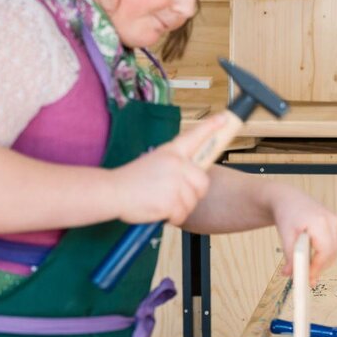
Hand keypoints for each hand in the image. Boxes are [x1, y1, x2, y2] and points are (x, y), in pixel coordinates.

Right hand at [112, 113, 227, 224]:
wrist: (112, 191)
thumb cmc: (131, 181)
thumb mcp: (154, 162)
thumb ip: (174, 165)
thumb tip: (191, 175)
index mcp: (170, 151)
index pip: (195, 135)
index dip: (211, 127)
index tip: (224, 118)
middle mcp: (176, 163)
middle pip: (202, 181)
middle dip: (193, 193)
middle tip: (175, 197)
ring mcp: (174, 182)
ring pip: (192, 200)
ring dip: (179, 208)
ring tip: (161, 202)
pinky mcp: (171, 200)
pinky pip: (182, 213)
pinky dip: (173, 218)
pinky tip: (159, 211)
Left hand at [271, 188, 336, 284]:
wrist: (289, 199)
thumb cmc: (287, 214)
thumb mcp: (285, 236)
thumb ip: (289, 256)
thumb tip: (290, 274)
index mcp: (320, 221)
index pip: (325, 251)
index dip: (318, 267)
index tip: (308, 279)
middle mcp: (332, 220)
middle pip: (332, 253)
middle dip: (320, 268)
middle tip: (308, 279)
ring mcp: (336, 221)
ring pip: (335, 251)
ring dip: (323, 262)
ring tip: (309, 270)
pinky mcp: (336, 224)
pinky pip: (334, 245)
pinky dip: (326, 255)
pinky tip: (314, 260)